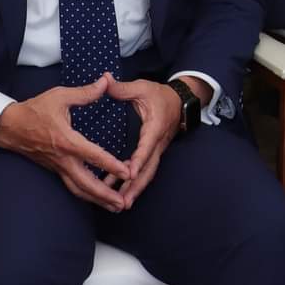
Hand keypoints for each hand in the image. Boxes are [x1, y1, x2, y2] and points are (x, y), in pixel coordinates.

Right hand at [0, 75, 134, 211]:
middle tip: (123, 203)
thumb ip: (85, 92)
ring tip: (116, 206)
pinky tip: (98, 197)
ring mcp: (57, 167)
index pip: (92, 156)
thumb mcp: (60, 96)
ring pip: (78, 189)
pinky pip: (72, 185)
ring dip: (97, 199)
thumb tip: (106, 81)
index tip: (127, 172)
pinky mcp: (55, 169)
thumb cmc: (35, 110)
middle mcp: (62, 159)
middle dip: (105, 195)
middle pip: (85, 184)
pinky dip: (86, 193)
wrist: (8, 126)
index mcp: (66, 141)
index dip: (111, 165)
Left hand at [106, 76, 191, 206]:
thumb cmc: (160, 95)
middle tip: (123, 202)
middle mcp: (158, 143)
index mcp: (155, 127)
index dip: (138, 160)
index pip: (147, 146)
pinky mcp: (153, 153)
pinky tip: (117, 190)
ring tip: (119, 204)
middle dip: (136, 186)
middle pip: (149, 169)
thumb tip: (104, 80)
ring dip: (134, 189)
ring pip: (147, 173)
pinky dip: (133, 182)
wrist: (180, 101)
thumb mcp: (142, 88)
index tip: (130, 173)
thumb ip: (122, 88)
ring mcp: (157, 150)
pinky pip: (144, 170)